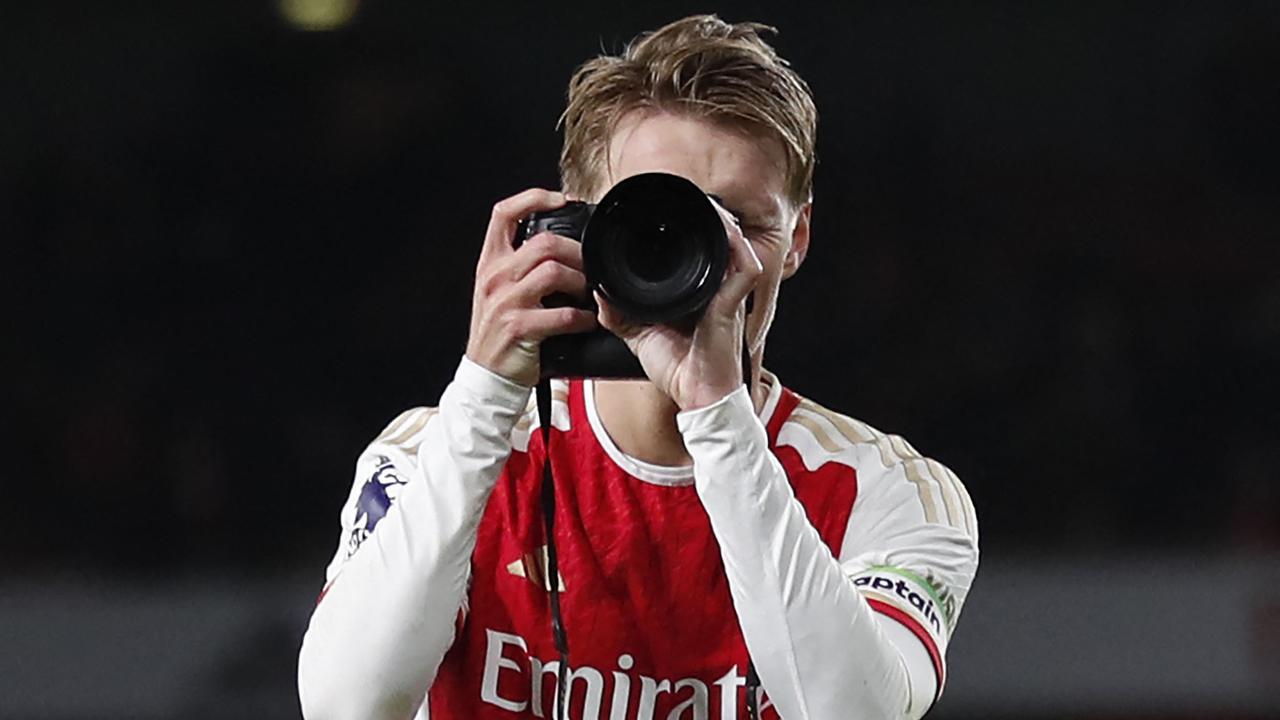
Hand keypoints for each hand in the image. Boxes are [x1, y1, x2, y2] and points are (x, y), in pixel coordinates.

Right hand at [465, 189, 596, 386]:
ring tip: (588, 294)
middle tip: (590, 266)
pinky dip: (582, 318)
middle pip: (543, 243)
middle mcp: (495, 277)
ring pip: (554, 272)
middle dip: (576, 252)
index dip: (535, 198)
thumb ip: (521, 264)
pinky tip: (586, 321)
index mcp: (490, 262)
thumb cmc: (500, 331)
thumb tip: (562, 244)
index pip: (505, 213)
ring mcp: (505, 302)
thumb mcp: (500, 290)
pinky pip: (562, 315)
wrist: (486, 376)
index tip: (564, 201)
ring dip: (581, 283)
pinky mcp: (519, 328)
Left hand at [596, 203, 763, 409]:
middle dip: (702, 214)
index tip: (659, 212)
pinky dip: (734, 243)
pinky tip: (722, 225)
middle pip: (716, 238)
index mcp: (695, 291)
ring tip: (700, 202)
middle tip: (679, 197)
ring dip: (718, 219)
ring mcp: (728, 292)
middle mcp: (715, 286)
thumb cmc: (676, 369)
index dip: (681, 227)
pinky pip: (744, 264)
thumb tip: (598, 290)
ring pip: (733, 242)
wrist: (695, 397)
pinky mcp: (735, 302)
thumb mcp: (637, 334)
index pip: (694, 249)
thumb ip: (618, 312)